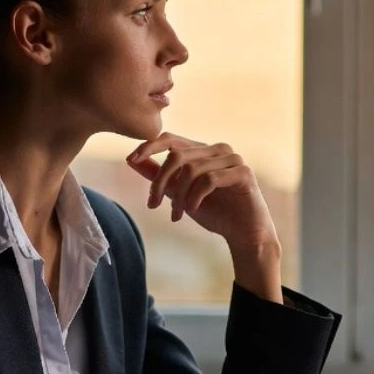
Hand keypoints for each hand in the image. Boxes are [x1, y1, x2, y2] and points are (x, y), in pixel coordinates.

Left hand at [126, 133, 278, 250]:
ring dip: (178, 195)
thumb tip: (132, 160)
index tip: (130, 160)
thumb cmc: (213, 212)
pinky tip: (192, 210)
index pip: (170, 139)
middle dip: (160, 181)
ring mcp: (232, 159)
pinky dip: (195, 196)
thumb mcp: (179, 194)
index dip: (148, 147)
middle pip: (177, 155)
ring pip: (191, 168)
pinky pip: (209, 179)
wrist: (243, 234)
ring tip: (177, 214)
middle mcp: (218, 149)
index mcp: (202, 151)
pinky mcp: (243, 173)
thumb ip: (159, 177)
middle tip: (153, 204)